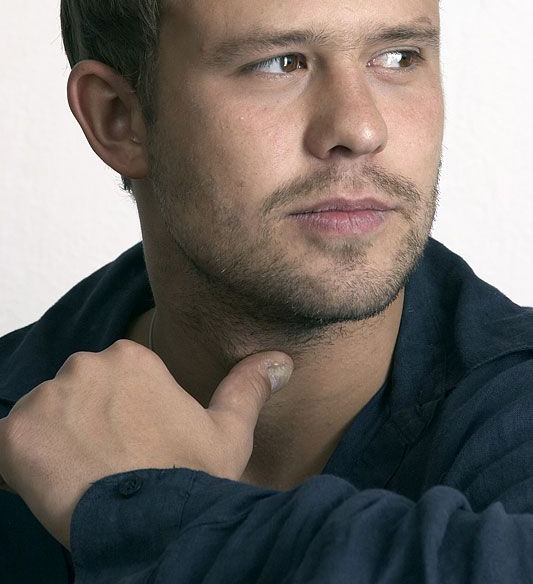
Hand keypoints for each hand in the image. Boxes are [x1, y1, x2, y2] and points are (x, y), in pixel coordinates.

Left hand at [0, 339, 292, 548]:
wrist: (154, 524)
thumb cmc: (189, 478)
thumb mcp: (228, 432)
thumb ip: (247, 386)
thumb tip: (281, 360)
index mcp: (131, 357)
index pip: (108, 384)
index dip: (116, 421)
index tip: (130, 449)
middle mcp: (86, 364)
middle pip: (71, 397)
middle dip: (82, 428)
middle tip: (108, 468)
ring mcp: (48, 396)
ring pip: (41, 420)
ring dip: (53, 447)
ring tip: (84, 481)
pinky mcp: (17, 432)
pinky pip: (8, 447)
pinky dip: (20, 467)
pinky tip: (51, 488)